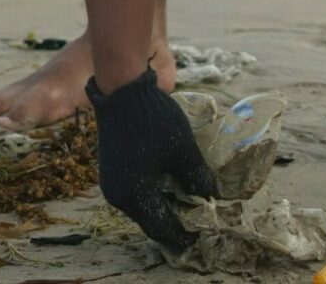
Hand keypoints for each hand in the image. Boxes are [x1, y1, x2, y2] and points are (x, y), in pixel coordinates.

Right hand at [84, 66, 216, 250]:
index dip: (184, 235)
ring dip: (165, 207)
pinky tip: (172, 186)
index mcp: (134, 196)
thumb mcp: (183, 150)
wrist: (122, 90)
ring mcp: (112, 184)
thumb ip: (198, 178)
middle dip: (175, 222)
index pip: (162, 229)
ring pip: (143, 206)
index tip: (204, 235)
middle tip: (199, 221)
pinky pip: (135, 192)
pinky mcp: (112, 170)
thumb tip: (213, 198)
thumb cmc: (153, 120)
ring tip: (189, 203)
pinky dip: (153, 194)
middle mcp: (118, 196)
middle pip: (150, 220)